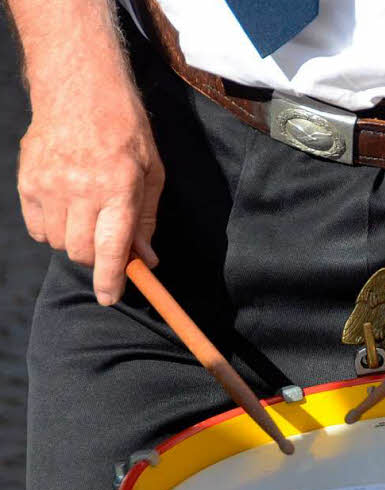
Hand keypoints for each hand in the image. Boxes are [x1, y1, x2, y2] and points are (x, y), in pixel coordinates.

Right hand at [17, 79, 162, 304]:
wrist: (79, 90)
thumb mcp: (151, 174)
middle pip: (81, 252)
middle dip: (97, 261)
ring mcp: (48, 185)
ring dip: (77, 243)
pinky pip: (38, 229)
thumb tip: (146, 260)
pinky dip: (54, 231)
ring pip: (59, 243)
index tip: (109, 298)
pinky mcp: (27, 181)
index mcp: (117, 188)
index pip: (109, 249)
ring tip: (90, 218)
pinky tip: (68, 210)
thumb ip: (146, 220)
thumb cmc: (125, 132)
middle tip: (110, 247)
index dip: (109, 280)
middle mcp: (79, 189)